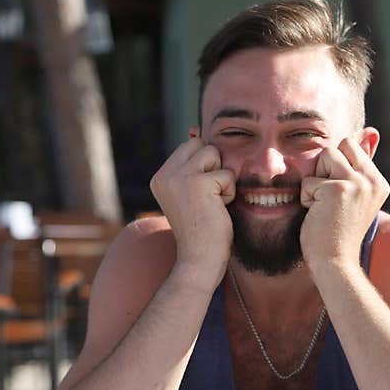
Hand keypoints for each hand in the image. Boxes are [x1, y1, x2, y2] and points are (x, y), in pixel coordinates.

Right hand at [149, 138, 235, 287]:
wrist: (199, 260)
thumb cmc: (201, 230)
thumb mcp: (191, 193)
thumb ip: (191, 165)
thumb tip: (195, 129)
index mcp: (160, 177)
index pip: (190, 147)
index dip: (205, 165)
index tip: (204, 192)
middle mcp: (165, 175)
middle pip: (202, 145)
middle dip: (213, 168)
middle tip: (209, 198)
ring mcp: (179, 178)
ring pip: (215, 154)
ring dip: (222, 179)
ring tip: (213, 203)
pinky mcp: (197, 183)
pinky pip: (227, 173)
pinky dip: (229, 192)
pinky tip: (218, 210)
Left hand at [299, 137, 389, 271]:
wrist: (334, 264)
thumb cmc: (336, 233)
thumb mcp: (352, 196)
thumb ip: (359, 165)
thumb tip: (370, 129)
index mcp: (379, 182)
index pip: (351, 146)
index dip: (334, 168)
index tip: (336, 197)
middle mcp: (373, 180)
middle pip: (340, 145)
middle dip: (325, 169)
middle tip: (328, 199)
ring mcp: (358, 184)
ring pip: (324, 155)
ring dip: (316, 181)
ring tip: (323, 206)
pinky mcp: (338, 189)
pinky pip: (309, 180)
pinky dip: (307, 198)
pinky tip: (318, 216)